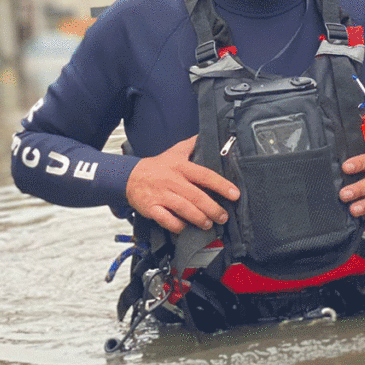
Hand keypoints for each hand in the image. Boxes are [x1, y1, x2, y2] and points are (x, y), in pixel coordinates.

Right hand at [126, 135, 240, 234]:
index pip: (205, 175)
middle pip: (197, 196)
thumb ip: (192, 144)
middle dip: (213, 208)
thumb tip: (208, 136)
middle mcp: (172, 180)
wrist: (130, 176)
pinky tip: (185, 228)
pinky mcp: (151, 208)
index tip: (234, 194)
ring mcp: (161, 195)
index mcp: (181, 167)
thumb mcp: (175, 151)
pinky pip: (166, 219)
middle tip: (223, 216)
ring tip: (208, 224)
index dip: (222, 185)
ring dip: (199, 218)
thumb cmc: (157, 166)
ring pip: (184, 208)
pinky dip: (177, 226)